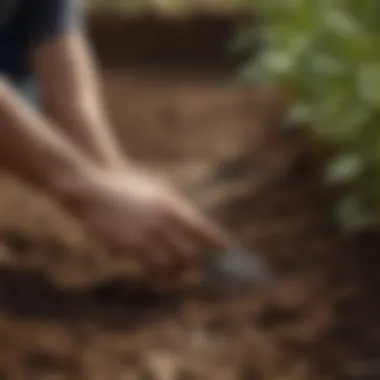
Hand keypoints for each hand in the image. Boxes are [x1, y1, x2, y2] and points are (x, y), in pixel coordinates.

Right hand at [67, 166, 227, 273]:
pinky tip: (156, 271)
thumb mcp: (157, 187)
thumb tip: (196, 224)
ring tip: (178, 272)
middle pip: (188, 255)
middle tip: (197, 265)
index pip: (203, 231)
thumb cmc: (129, 184)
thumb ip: (176, 206)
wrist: (93, 187)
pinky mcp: (126, 249)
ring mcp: (143, 238)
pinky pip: (146, 266)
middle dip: (194, 263)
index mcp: (171, 206)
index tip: (225, 250)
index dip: (217, 244)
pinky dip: (154, 270)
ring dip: (175, 271)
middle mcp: (160, 224)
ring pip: (169, 267)